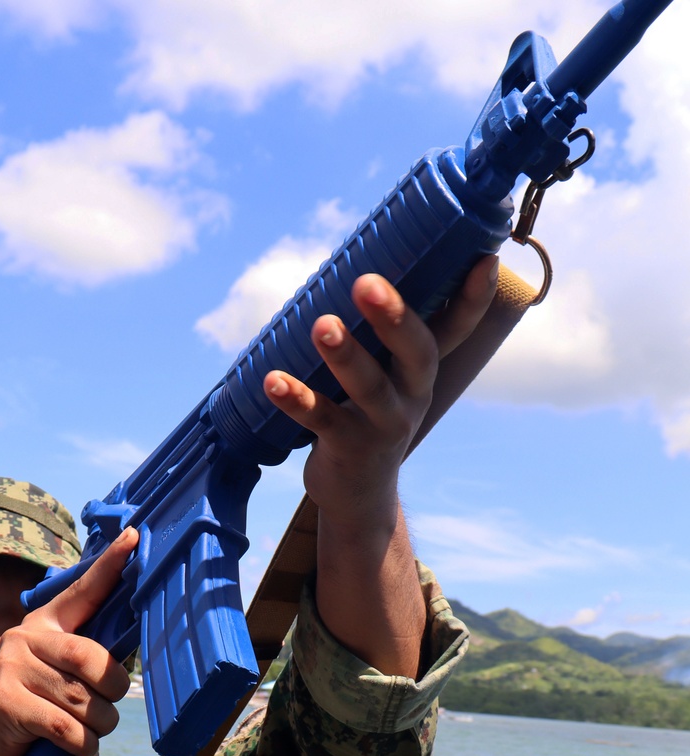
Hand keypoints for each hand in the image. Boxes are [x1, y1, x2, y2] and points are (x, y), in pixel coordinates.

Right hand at [0, 528, 137, 755]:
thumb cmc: (40, 710)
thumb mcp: (61, 678)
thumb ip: (86, 659)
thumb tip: (128, 648)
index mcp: (43, 625)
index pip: (82, 593)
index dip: (109, 567)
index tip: (134, 537)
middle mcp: (23, 638)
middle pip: (92, 659)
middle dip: (111, 692)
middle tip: (107, 710)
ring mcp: (10, 668)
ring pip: (83, 701)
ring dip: (98, 726)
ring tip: (88, 732)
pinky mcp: (4, 702)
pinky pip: (65, 727)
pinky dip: (82, 745)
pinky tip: (78, 747)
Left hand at [263, 256, 499, 534]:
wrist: (357, 495)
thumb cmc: (366, 414)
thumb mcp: (386, 375)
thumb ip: (379, 332)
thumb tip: (355, 259)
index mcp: (423, 370)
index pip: (456, 329)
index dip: (473, 298)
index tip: (485, 260)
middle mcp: (413, 395)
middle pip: (417, 353)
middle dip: (394, 317)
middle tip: (367, 283)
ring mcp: (382, 425)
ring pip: (369, 388)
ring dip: (345, 355)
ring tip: (322, 325)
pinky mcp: (347, 448)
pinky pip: (321, 420)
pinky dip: (296, 398)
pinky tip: (273, 380)